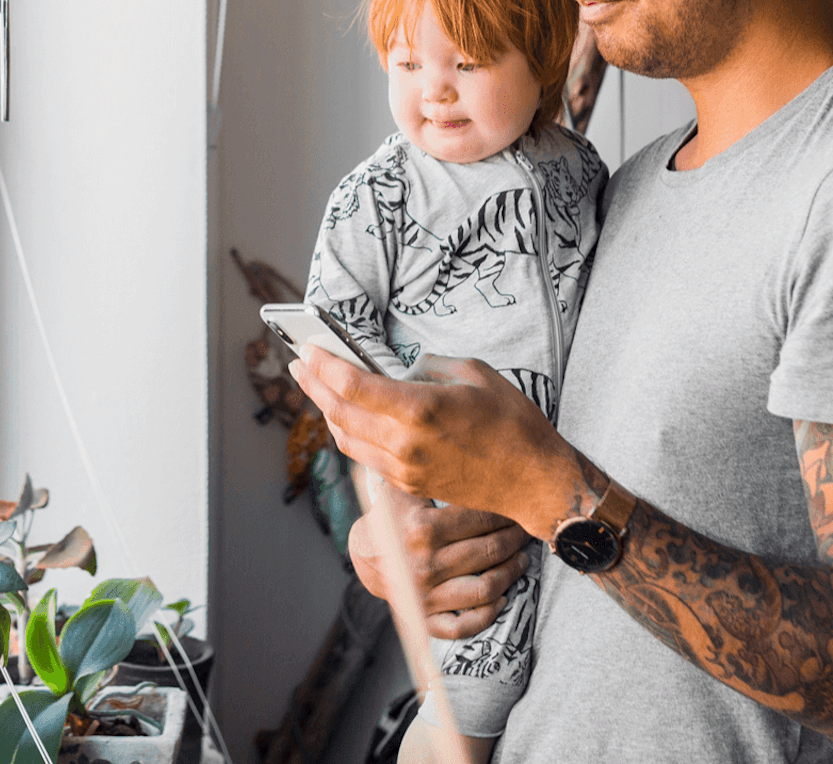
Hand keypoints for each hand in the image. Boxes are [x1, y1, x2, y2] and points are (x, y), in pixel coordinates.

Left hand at [290, 346, 579, 537]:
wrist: (532, 480)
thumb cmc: (513, 423)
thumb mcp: (476, 374)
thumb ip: (432, 366)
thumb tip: (404, 371)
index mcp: (419, 409)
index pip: (352, 386)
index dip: (324, 366)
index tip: (309, 349)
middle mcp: (404, 443)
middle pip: (339, 413)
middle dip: (313, 386)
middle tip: (299, 365)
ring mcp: (404, 468)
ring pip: (346, 439)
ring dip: (328, 412)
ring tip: (319, 389)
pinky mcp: (409, 484)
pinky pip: (366, 458)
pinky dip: (351, 434)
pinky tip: (351, 419)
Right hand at [348, 483, 531, 638]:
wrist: (365, 553)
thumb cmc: (394, 516)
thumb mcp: (409, 488)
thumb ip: (439, 477)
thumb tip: (482, 460)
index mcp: (424, 529)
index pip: (483, 519)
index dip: (507, 511)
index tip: (520, 505)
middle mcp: (426, 564)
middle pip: (490, 551)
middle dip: (516, 539)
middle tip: (526, 530)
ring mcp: (426, 596)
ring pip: (485, 589)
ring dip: (511, 573)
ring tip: (522, 559)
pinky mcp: (425, 618)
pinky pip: (463, 626)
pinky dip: (488, 615)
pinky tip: (502, 598)